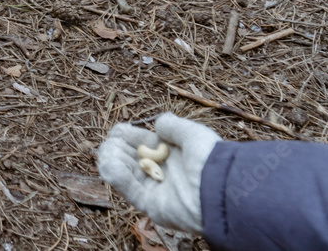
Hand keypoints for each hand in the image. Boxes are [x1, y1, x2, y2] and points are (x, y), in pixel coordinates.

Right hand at [97, 113, 221, 233]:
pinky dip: (116, 176)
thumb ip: (172, 126)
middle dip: (117, 148)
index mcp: (171, 154)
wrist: (220, 192)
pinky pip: (128, 189)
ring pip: (125, 172)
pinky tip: (108, 164)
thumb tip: (157, 123)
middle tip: (112, 142)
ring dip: (113, 160)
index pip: (141, 143)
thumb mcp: (192, 134)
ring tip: (108, 151)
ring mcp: (155, 188)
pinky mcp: (150, 205)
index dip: (127, 136)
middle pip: (130, 157)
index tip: (117, 131)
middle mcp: (162, 171)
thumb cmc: (209, 161)